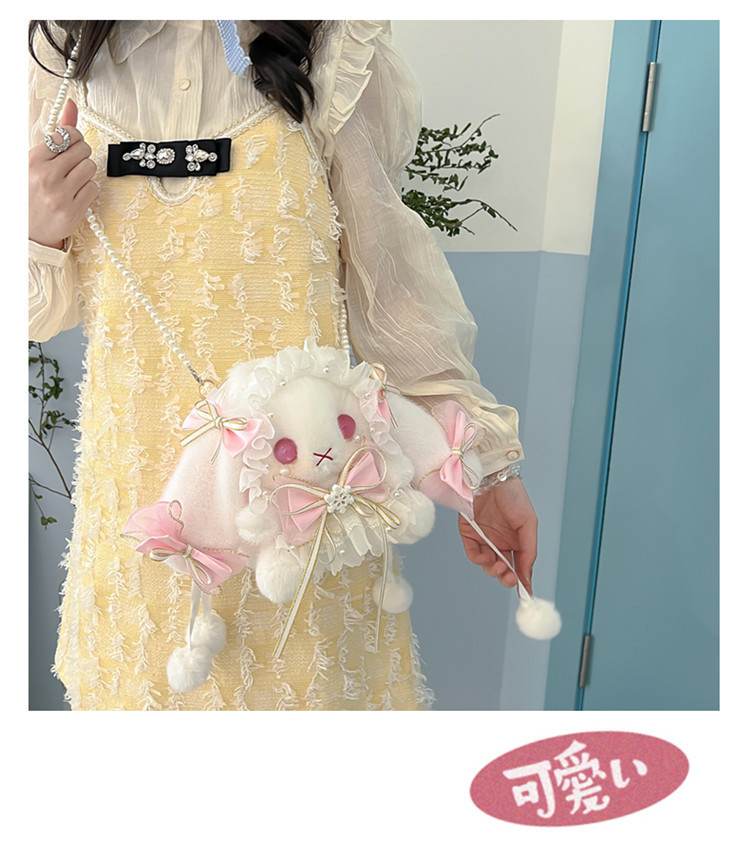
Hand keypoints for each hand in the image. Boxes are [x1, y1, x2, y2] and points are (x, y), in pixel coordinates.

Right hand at [28, 99, 97, 248]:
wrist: (26, 230)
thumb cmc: (30, 191)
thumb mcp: (34, 159)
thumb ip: (55, 133)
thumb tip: (72, 105)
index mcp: (32, 160)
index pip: (67, 135)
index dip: (74, 137)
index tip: (71, 144)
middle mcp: (46, 176)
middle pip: (83, 150)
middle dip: (81, 154)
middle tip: (71, 164)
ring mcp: (60, 195)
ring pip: (90, 168)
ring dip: (85, 172)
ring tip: (72, 179)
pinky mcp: (73, 212)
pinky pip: (94, 189)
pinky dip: (88, 190)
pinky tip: (75, 194)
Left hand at [458, 478, 537, 593]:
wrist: (491, 477)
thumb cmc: (513, 496)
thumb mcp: (529, 524)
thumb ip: (529, 551)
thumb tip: (527, 575)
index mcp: (516, 541)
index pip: (519, 566)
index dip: (522, 580)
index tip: (525, 592)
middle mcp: (500, 542)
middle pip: (502, 569)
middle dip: (506, 577)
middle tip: (509, 578)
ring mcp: (484, 539)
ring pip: (487, 565)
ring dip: (493, 570)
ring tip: (499, 567)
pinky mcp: (469, 534)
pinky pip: (473, 553)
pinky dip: (479, 559)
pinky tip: (486, 558)